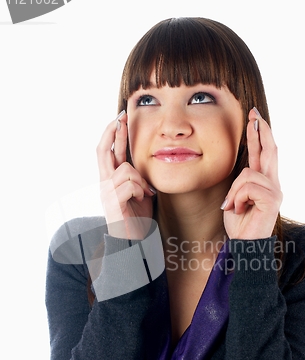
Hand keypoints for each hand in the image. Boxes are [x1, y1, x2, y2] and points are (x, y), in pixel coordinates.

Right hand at [96, 111, 155, 238]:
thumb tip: (142, 159)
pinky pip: (130, 186)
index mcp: (110, 179)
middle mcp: (104, 184)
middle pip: (103, 152)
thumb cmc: (137, 217)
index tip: (121, 117)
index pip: (108, 151)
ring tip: (145, 193)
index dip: (113, 134)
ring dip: (140, 180)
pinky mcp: (112, 204)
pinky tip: (142, 200)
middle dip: (114, 133)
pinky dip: (141, 191)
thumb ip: (137, 176)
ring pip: (126, 170)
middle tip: (122, 117)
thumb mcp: (139, 191)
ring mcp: (106, 194)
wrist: (134, 241)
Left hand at [222, 108, 282, 239]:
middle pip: (269, 150)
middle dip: (260, 131)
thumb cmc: (240, 225)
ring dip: (234, 191)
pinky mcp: (272, 200)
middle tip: (253, 114)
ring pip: (248, 174)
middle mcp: (273, 184)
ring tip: (232, 207)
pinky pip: (247, 186)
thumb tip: (243, 168)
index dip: (259, 135)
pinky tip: (237, 210)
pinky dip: (237, 198)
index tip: (254, 118)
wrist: (245, 246)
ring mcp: (275, 191)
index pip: (263, 153)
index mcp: (264, 183)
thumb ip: (241, 183)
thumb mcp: (236, 198)